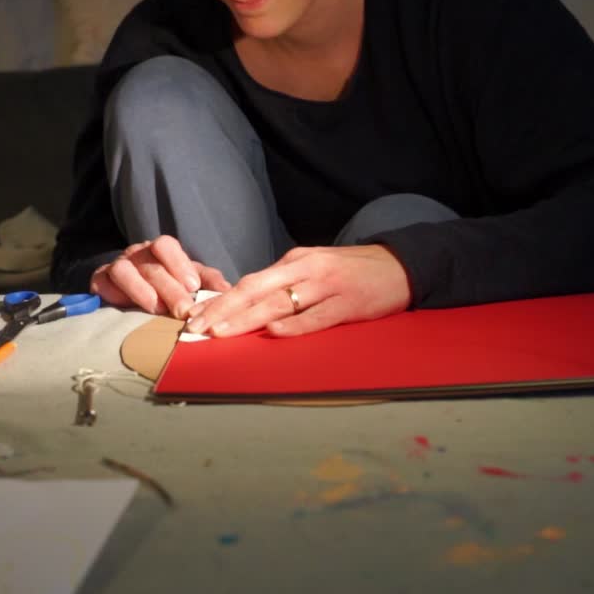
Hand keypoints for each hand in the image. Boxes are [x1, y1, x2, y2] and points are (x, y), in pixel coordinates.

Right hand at [90, 236, 230, 318]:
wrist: (132, 295)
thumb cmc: (170, 287)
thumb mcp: (193, 282)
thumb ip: (210, 282)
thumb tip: (227, 290)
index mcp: (160, 251)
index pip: (166, 245)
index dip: (179, 264)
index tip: (193, 286)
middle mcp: (138, 254)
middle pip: (151, 265)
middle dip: (169, 289)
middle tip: (183, 311)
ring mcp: (117, 266)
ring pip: (124, 270)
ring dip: (141, 290)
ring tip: (156, 309)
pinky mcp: (100, 281)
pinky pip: (102, 282)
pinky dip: (114, 293)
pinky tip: (126, 307)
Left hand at [184, 244, 411, 337]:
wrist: (400, 265)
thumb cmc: (352, 272)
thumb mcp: (314, 270)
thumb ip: (285, 285)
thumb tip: (249, 307)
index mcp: (295, 261)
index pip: (249, 281)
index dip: (220, 299)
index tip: (193, 315)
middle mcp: (306, 269)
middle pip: (256, 289)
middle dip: (223, 309)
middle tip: (196, 327)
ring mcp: (328, 285)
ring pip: (280, 302)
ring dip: (247, 318)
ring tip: (221, 332)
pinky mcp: (349, 303)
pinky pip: (318, 316)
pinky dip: (295, 325)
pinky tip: (274, 332)